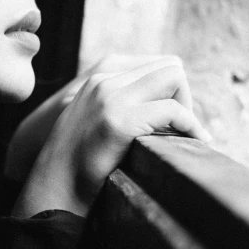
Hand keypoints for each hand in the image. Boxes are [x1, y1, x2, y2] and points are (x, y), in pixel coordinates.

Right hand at [5, 54, 187, 182]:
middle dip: (184, 96)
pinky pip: (173, 110)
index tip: (171, 121)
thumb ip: (121, 102)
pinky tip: (195, 141)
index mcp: (100, 76)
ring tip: (186, 135)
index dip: (172, 91)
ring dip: (188, 106)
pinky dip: (191, 124)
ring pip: (174, 78)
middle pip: (170, 66)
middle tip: (181, 129)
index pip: (157, 64)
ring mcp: (110, 97)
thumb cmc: (78, 160)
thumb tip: (166, 103)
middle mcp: (105, 80)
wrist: (52, 184)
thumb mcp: (95, 118)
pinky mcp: (119, 121)